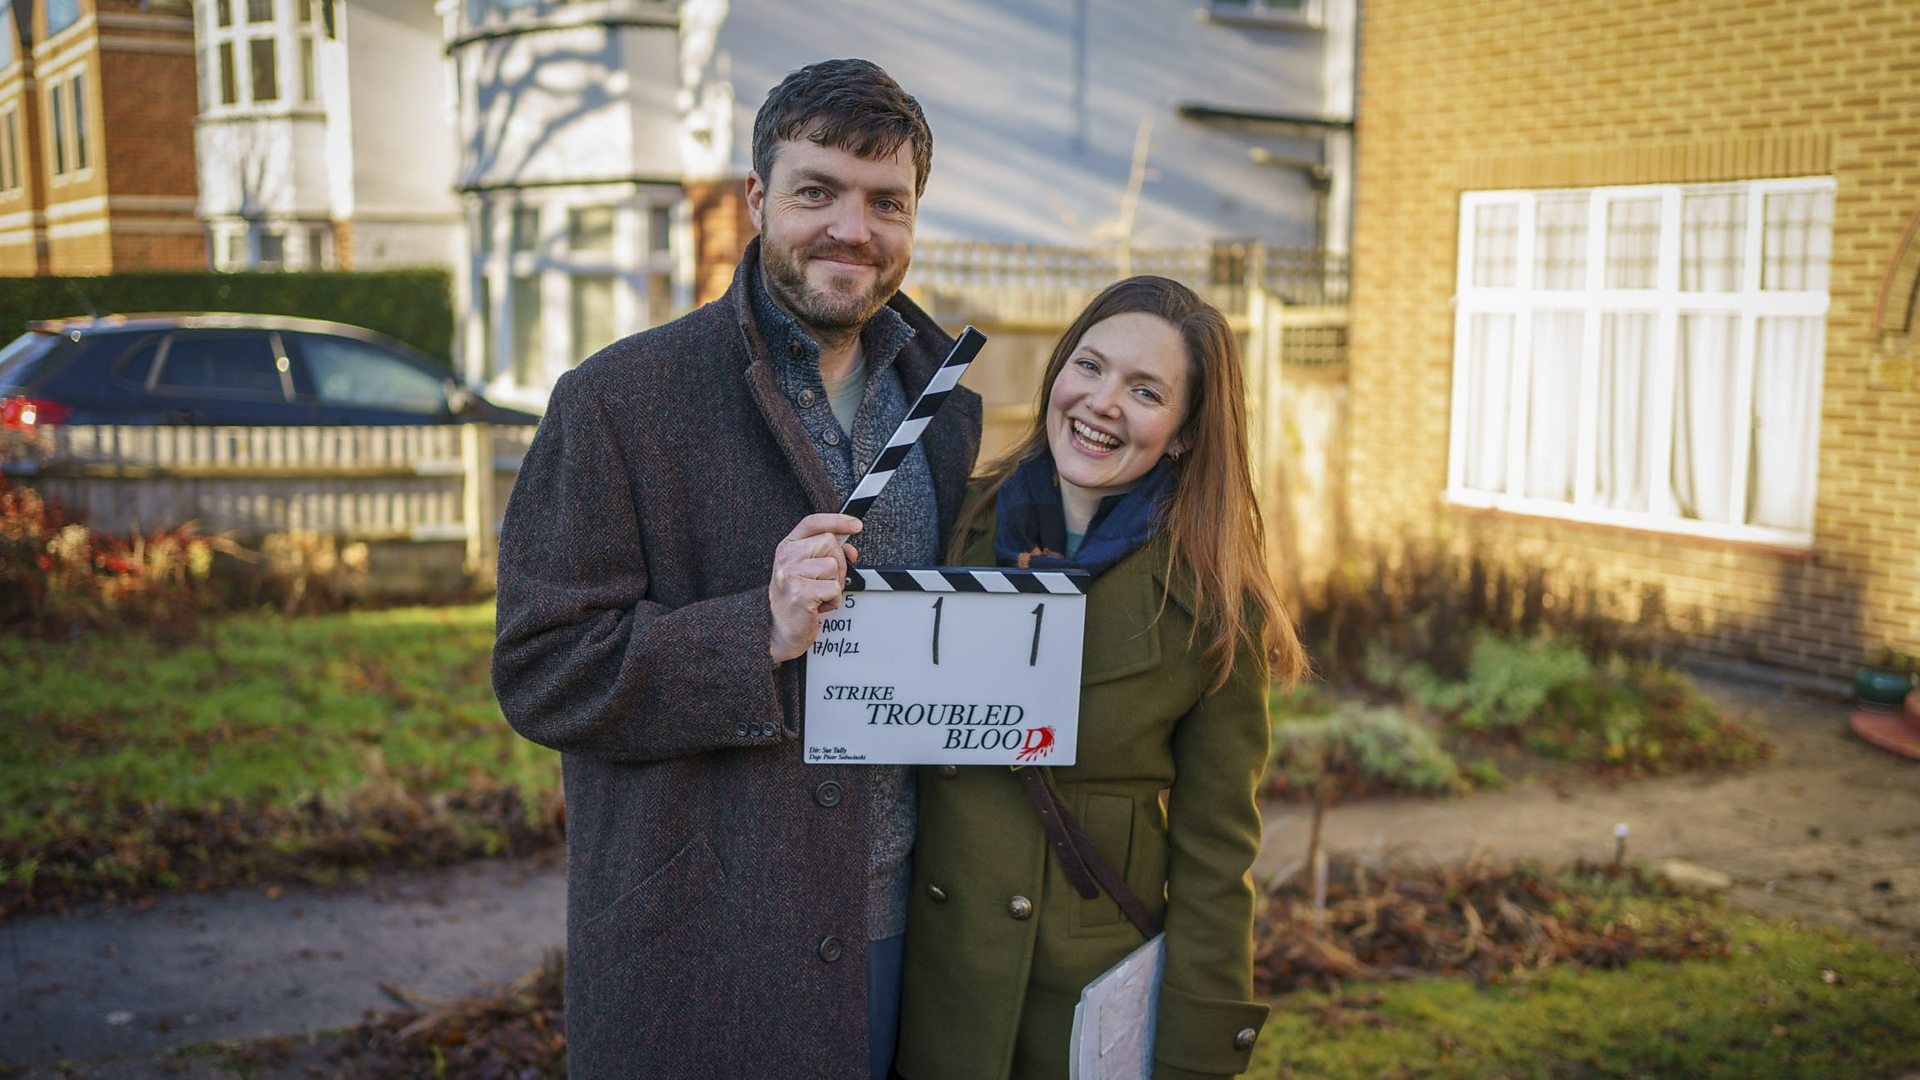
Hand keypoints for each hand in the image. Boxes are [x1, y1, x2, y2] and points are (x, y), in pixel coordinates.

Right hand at [768, 513, 862, 662]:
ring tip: (819, 594)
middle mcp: (786, 557)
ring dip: (834, 584)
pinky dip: (833, 601)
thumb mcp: (807, 570)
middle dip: (838, 563)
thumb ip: (827, 554)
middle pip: (830, 542)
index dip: (837, 520)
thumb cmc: (795, 599)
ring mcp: (790, 574)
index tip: (856, 525)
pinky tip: (819, 605)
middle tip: (826, 581)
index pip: (814, 522)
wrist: (779, 630)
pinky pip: (834, 589)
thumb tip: (850, 549)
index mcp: (787, 547)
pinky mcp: (800, 593)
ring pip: (834, 566)